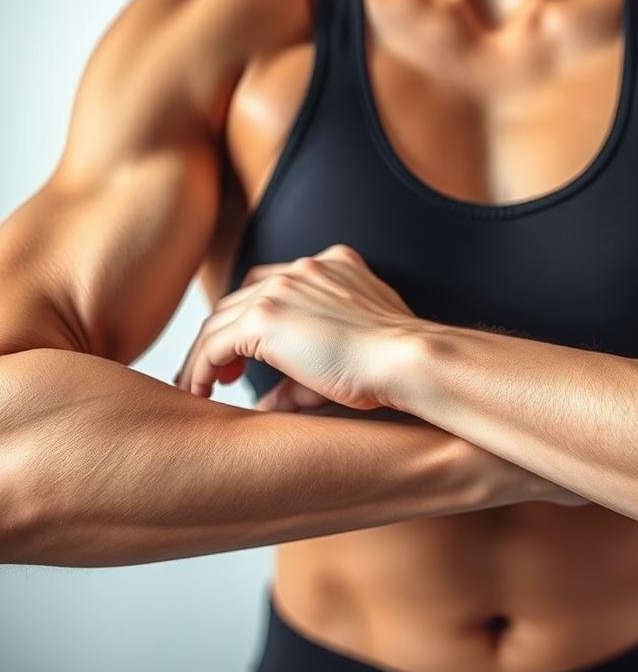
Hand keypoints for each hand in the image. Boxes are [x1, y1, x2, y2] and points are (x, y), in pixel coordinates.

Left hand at [174, 243, 418, 409]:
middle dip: (224, 334)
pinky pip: (214, 344)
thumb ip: (302, 374)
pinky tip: (200, 391)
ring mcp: (283, 289)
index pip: (276, 283)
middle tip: (218, 373)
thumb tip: (267, 405)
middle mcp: (305, 269)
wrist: (404, 361)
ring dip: (206, 353)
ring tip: (199, 386)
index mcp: (334, 266)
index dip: (254, 314)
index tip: (245, 351)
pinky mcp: (265, 318)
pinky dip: (201, 367)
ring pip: (222, 319)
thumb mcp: (347, 357)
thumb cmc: (391, 366)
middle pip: (242, 298)